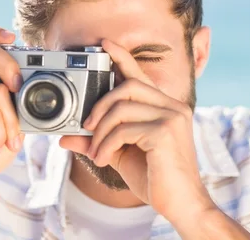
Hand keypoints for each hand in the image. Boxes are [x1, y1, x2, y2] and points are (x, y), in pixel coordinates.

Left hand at [59, 39, 216, 227]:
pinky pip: (124, 129)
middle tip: (87, 126)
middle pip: (128, 86)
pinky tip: (105, 159)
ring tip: (96, 152)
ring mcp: (171, 117)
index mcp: (165, 108)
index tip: (105, 44)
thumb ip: (98, 140)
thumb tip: (67, 137)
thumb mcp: (121, 155)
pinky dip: (107, 144)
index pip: (141, 76)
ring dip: (101, 130)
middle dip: (101, 103)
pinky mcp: (165, 132)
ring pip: (123, 107)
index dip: (122, 58)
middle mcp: (172, 106)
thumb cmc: (156, 179)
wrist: (182, 204)